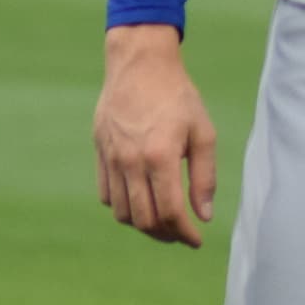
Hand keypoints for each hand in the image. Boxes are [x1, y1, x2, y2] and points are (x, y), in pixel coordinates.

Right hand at [93, 24, 216, 248]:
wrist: (140, 64)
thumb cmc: (178, 96)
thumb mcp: (203, 131)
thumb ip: (204, 176)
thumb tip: (204, 215)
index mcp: (160, 156)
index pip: (169, 212)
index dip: (184, 233)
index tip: (196, 240)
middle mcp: (131, 162)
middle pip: (144, 220)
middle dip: (165, 235)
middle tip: (182, 234)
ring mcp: (111, 159)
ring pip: (123, 213)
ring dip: (144, 225)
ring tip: (164, 222)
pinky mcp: (99, 154)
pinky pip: (107, 196)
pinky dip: (124, 207)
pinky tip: (141, 201)